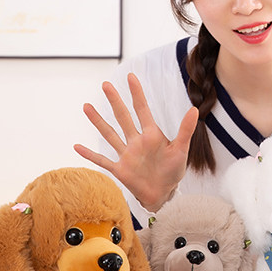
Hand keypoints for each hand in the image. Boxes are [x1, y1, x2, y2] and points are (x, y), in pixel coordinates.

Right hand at [74, 73, 198, 211]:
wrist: (164, 194)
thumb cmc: (173, 170)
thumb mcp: (181, 150)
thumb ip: (186, 130)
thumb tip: (195, 109)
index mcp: (151, 135)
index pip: (142, 110)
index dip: (137, 94)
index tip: (131, 77)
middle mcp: (136, 141)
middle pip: (123, 117)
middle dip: (115, 101)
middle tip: (106, 84)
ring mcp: (126, 154)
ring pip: (110, 135)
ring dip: (98, 122)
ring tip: (86, 107)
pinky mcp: (120, 169)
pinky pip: (102, 161)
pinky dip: (90, 155)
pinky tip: (77, 147)